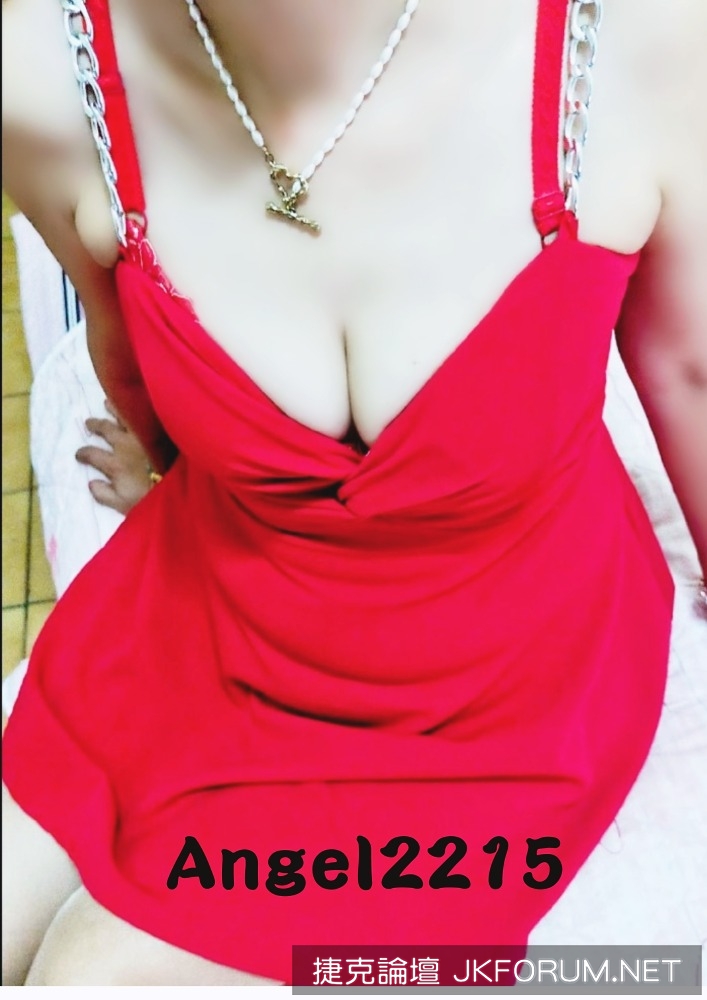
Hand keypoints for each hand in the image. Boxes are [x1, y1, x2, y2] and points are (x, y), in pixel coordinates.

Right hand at [75, 399, 154, 514]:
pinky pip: (144, 414)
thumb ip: (104, 494)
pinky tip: (134, 402)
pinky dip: (135, 406)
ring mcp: (143, 435)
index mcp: (115, 464)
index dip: (83, 453)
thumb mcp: (123, 504)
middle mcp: (126, 445)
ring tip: (107, 402)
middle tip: (89, 422)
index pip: (93, 454)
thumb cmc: (149, 497)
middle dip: (95, 425)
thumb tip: (91, 483)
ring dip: (113, 408)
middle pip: (106, 429)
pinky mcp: (159, 429)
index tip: (79, 454)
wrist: (179, 486)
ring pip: (124, 415)